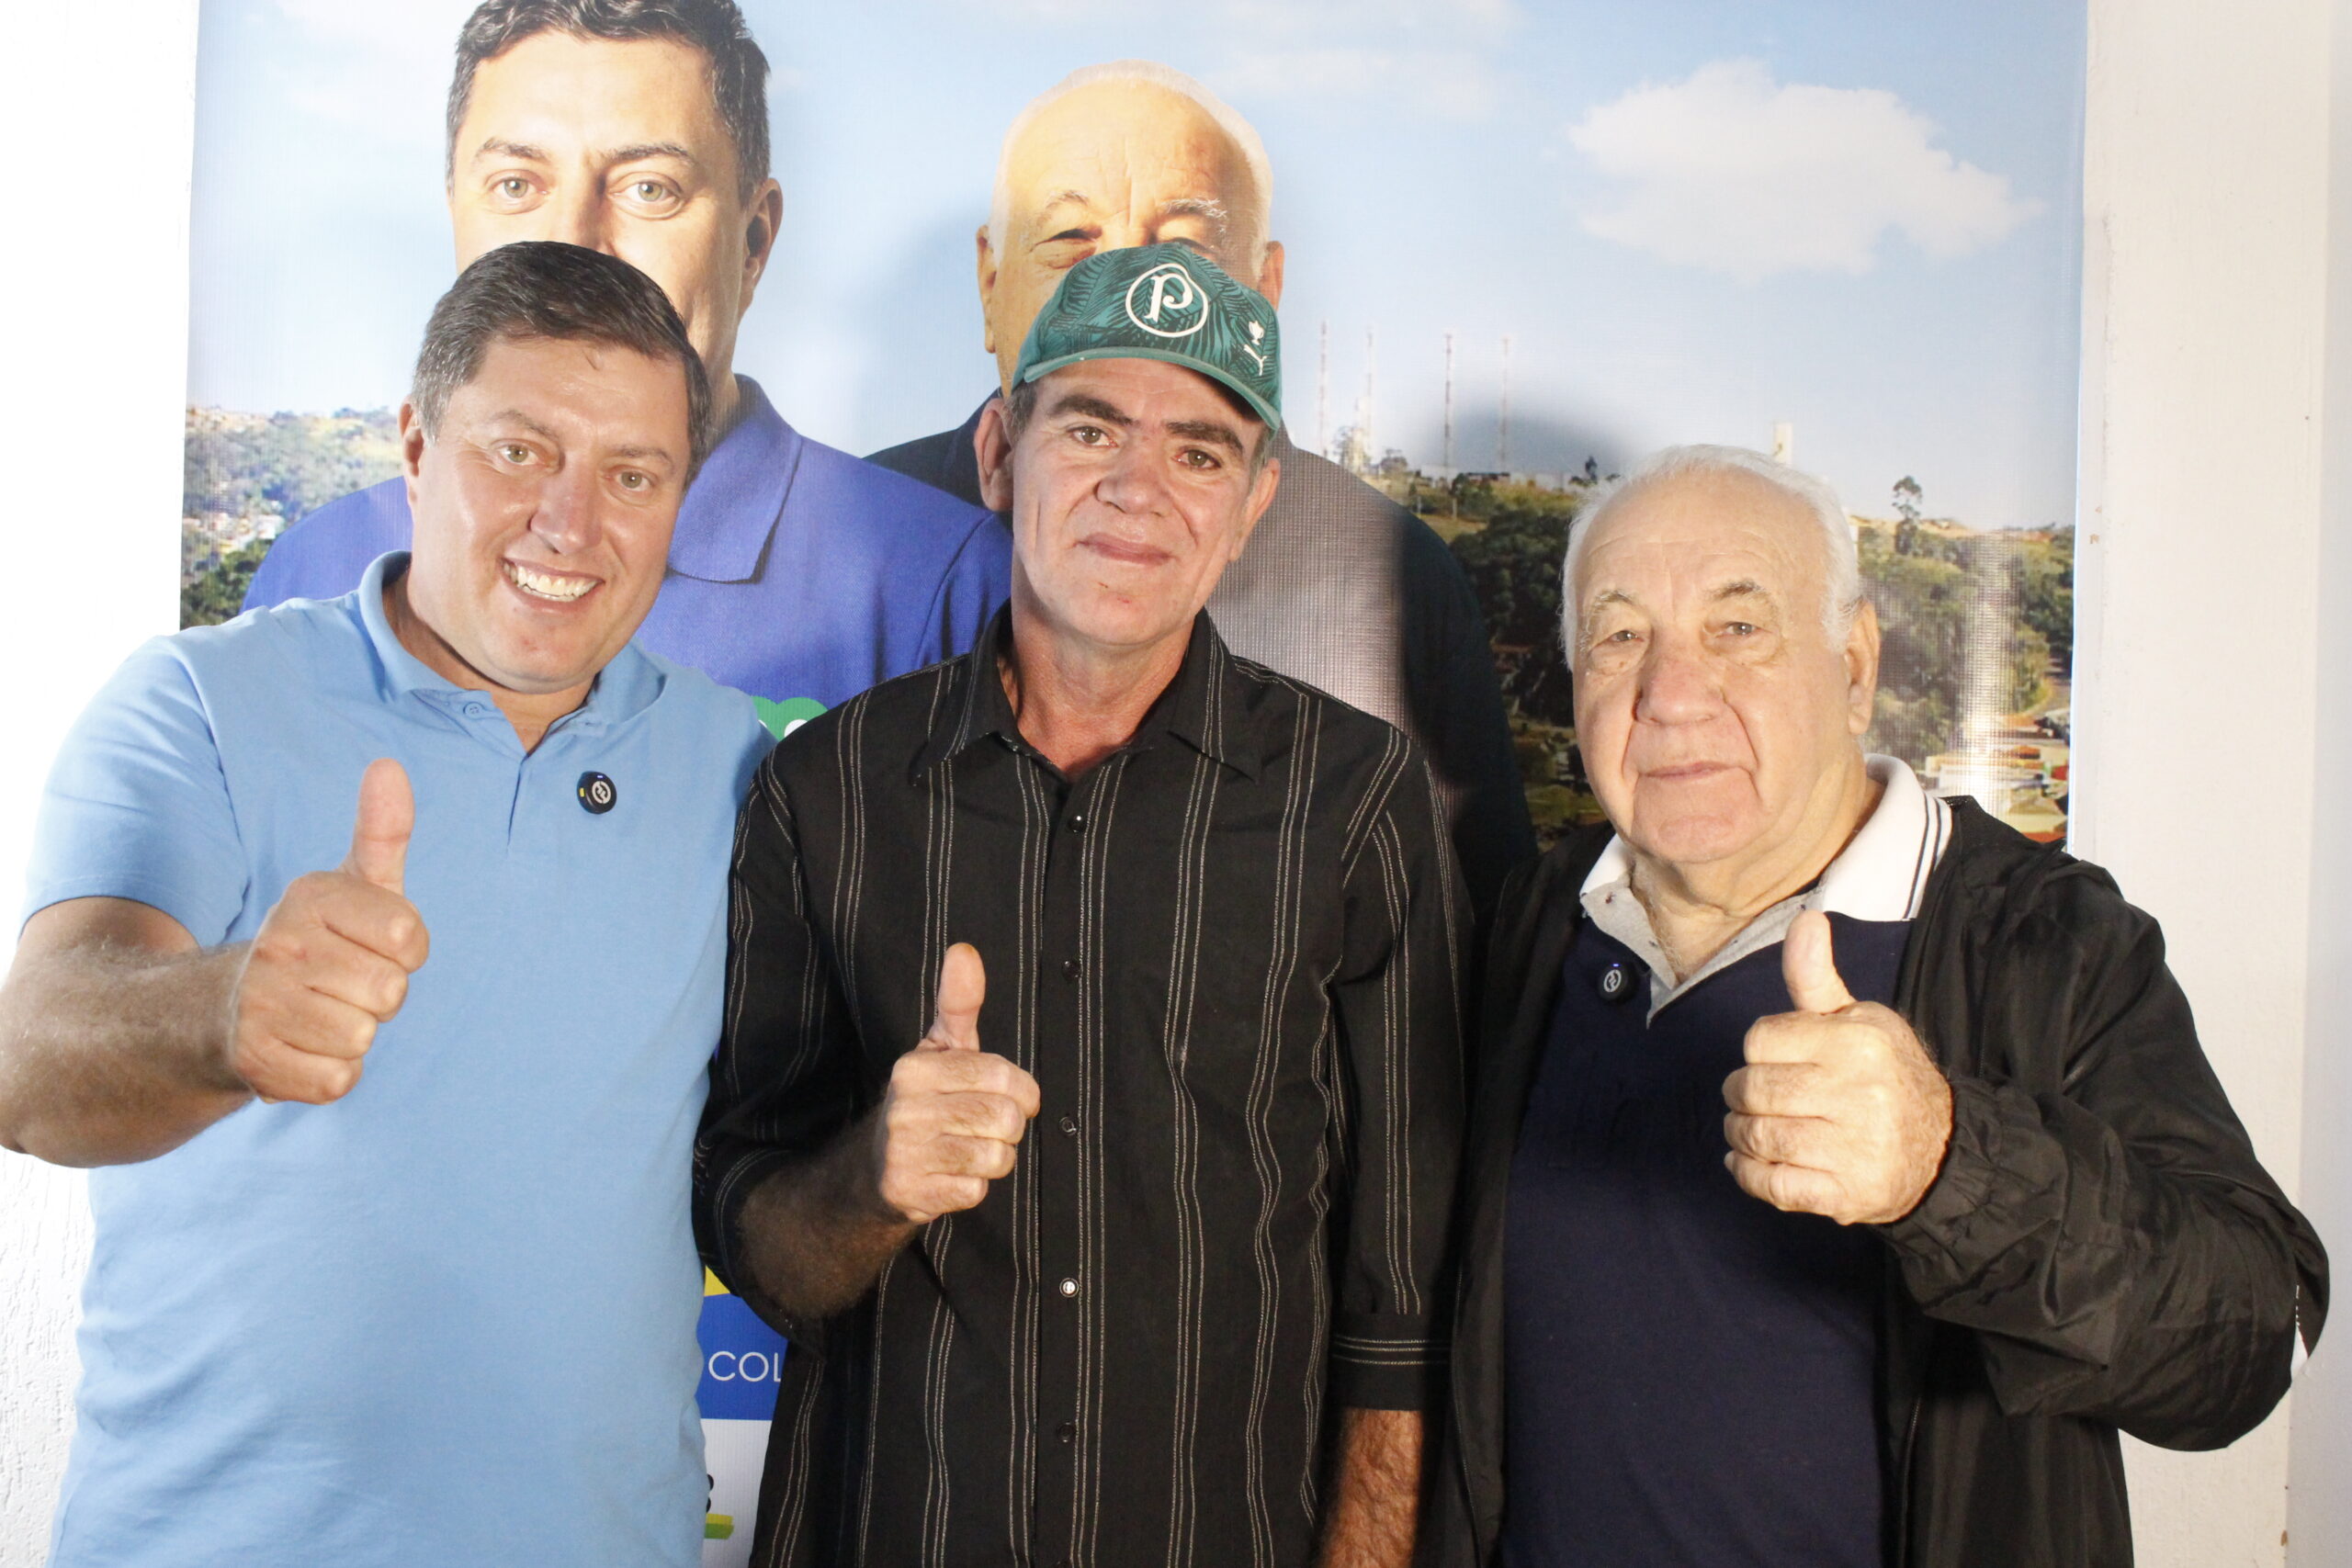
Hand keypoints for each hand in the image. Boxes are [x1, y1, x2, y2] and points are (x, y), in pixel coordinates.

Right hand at [228, 759, 429, 1103]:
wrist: (222, 1009)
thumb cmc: (316, 943)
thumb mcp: (351, 884)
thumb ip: (382, 832)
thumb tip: (390, 766)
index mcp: (311, 898)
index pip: (410, 940)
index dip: (404, 952)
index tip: (372, 946)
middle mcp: (280, 945)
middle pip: (391, 992)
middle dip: (380, 996)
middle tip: (341, 985)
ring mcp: (262, 1005)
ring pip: (365, 1036)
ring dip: (355, 1035)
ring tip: (319, 1014)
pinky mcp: (255, 1062)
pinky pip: (340, 1079)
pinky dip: (331, 1072)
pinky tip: (302, 1047)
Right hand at [870, 943, 1039, 1224]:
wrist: (875, 1170)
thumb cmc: (924, 1102)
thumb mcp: (940, 1049)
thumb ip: (959, 1003)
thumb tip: (964, 951)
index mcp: (917, 1068)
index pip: (1004, 1079)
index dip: (1022, 1093)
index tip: (1012, 1097)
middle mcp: (906, 1108)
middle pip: (1005, 1120)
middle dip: (1008, 1128)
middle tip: (986, 1127)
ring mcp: (905, 1152)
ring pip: (995, 1157)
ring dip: (995, 1158)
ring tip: (970, 1149)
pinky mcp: (909, 1192)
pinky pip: (976, 1191)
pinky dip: (974, 1187)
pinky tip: (953, 1175)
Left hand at [1722, 910, 1950, 1224]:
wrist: (1944, 1150)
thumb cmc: (1886, 1075)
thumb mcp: (1860, 1019)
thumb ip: (1817, 977)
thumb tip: (1806, 919)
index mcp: (1859, 1042)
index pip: (1760, 1040)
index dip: (1759, 1050)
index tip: (1775, 1059)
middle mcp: (1860, 1093)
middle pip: (1753, 1089)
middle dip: (1740, 1095)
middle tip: (1750, 1099)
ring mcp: (1855, 1148)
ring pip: (1758, 1136)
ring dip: (1740, 1135)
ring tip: (1748, 1130)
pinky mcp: (1847, 1194)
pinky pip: (1772, 1186)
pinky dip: (1749, 1175)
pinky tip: (1749, 1163)